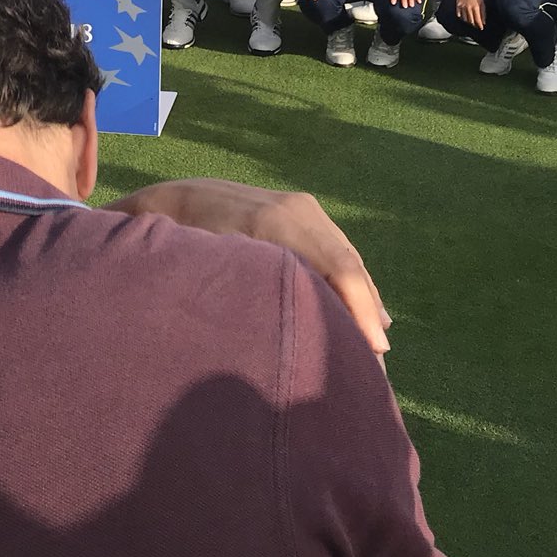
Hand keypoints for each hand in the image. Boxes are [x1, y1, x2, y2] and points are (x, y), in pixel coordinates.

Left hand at [103, 180, 390, 353]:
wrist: (178, 200)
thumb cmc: (188, 245)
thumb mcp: (215, 270)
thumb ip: (255, 292)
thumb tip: (302, 337)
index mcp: (278, 222)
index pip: (339, 267)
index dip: (361, 310)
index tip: (374, 350)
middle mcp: (298, 209)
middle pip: (349, 262)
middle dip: (368, 309)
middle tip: (378, 357)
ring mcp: (302, 205)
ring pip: (346, 255)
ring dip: (362, 296)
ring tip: (373, 340)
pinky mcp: (302, 209)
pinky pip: (335, 246)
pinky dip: (348, 279)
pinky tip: (359, 307)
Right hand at [458, 0, 485, 30]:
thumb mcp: (482, 3)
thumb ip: (483, 13)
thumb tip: (484, 22)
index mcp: (476, 7)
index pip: (477, 20)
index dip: (479, 25)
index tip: (481, 28)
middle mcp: (468, 8)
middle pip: (471, 21)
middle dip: (474, 25)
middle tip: (476, 26)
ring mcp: (462, 7)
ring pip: (464, 19)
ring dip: (468, 22)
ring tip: (471, 22)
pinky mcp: (458, 5)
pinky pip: (458, 14)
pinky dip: (461, 17)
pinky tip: (464, 17)